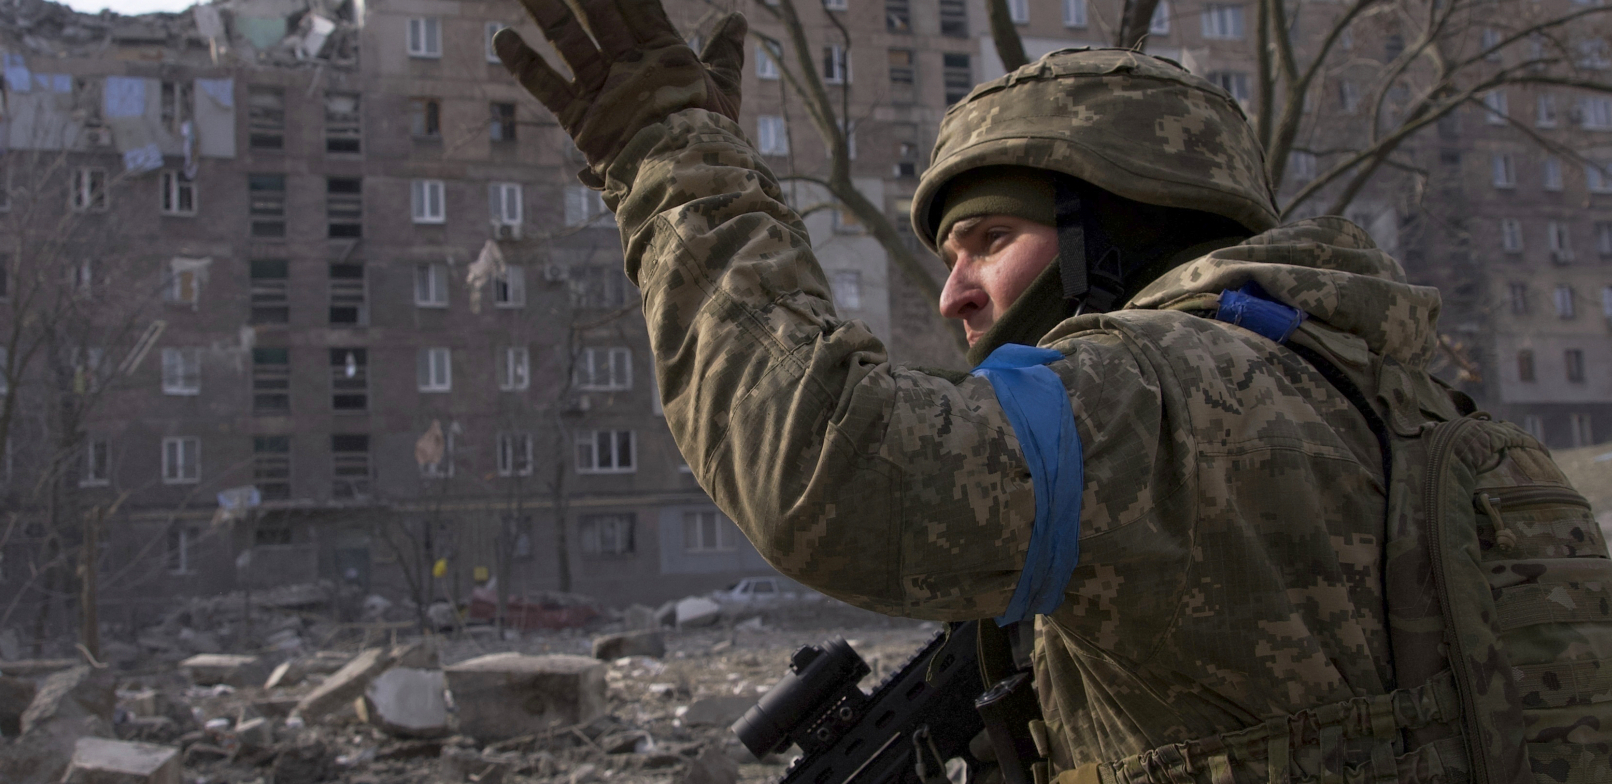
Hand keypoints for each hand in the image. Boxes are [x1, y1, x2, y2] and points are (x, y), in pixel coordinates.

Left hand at [494, 0, 745, 179]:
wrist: (691, 178)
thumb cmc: (713, 140)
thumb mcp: (725, 91)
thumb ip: (726, 55)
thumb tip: (737, 21)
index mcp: (667, 54)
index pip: (641, 5)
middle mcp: (630, 63)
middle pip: (599, 11)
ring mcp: (603, 87)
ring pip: (566, 35)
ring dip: (544, 7)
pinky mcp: (581, 117)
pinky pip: (545, 85)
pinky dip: (522, 62)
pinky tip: (501, 36)